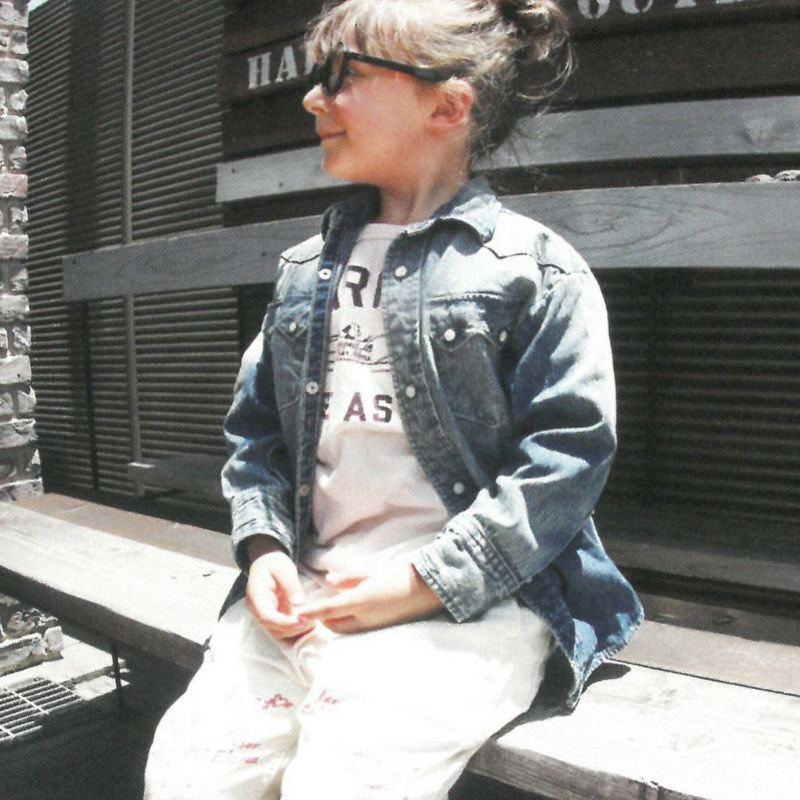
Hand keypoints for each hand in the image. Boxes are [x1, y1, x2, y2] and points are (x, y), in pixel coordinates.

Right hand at [245, 538, 313, 639]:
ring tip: (312, 622)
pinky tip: (309, 622)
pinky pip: (283, 629)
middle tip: (311, 622)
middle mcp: (258, 609)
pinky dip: (296, 628)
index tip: (301, 621)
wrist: (267, 563)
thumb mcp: (283, 568)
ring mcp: (266, 614)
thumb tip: (299, 602)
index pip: (266, 617)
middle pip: (272, 628)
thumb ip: (291, 584)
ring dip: (295, 631)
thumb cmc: (274, 564)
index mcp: (256, 596)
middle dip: (292, 629)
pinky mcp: (274, 617)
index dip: (283, 623)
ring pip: (278, 632)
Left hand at [295, 561, 444, 633]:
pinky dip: (349, 622)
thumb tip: (329, 581)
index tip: (296, 614)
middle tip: (316, 606)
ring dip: (335, 622)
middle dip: (322, 618)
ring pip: (345, 629)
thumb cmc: (402, 574)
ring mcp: (374, 626)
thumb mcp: (373, 571)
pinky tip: (352, 611)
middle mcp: (365, 618)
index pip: (328, 610)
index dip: (311, 612)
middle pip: (334, 624)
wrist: (430, 588)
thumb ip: (350, 576)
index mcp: (361, 601)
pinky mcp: (382, 628)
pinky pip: (358, 629)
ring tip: (332, 609)